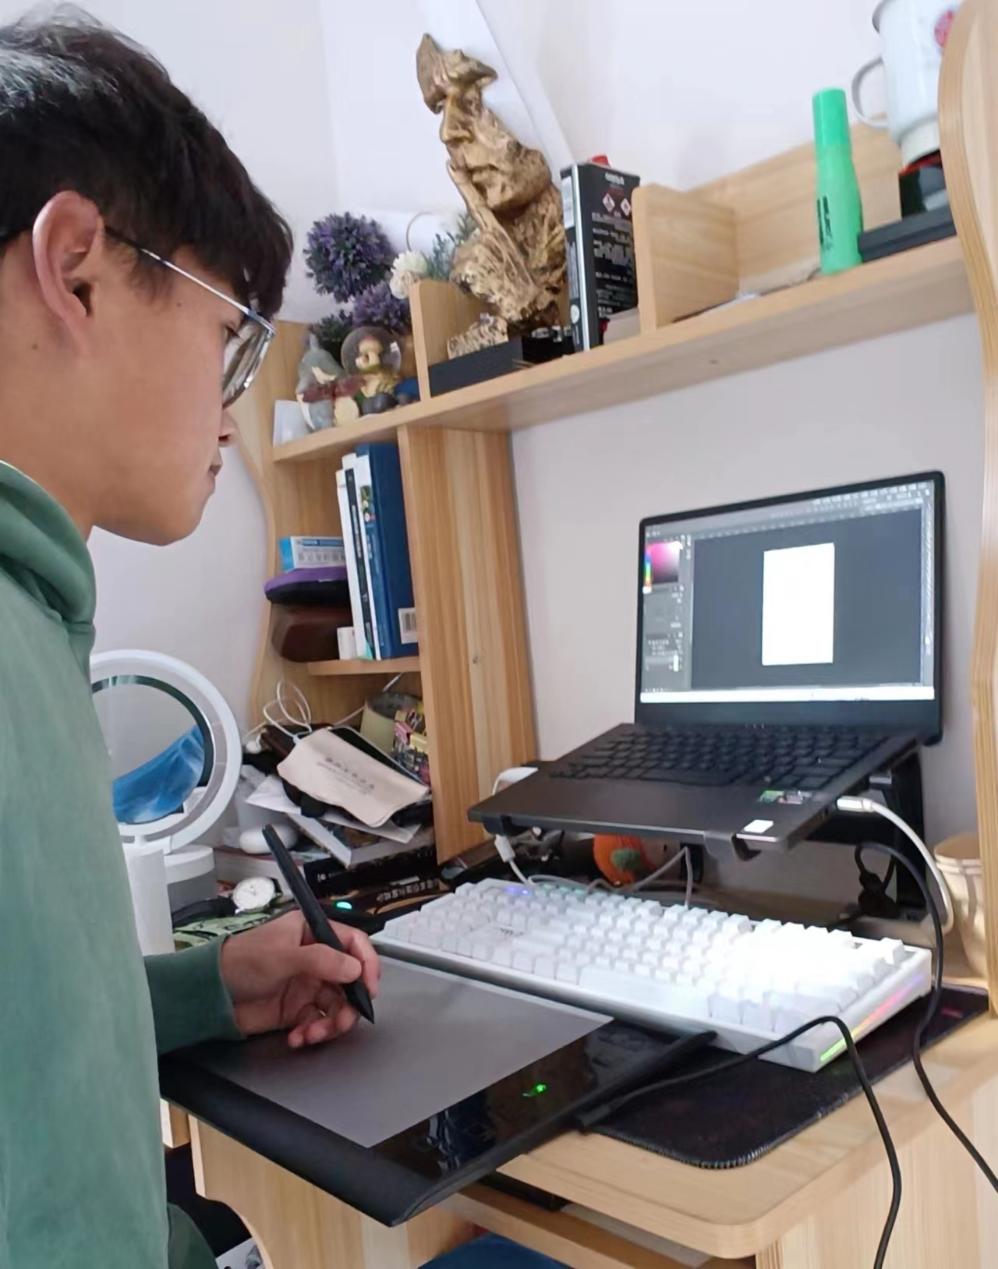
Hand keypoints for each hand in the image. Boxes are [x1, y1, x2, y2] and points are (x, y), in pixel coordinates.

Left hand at [219, 911, 380, 1048]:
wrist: (210, 996)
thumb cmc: (240, 962)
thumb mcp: (282, 957)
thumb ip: (321, 960)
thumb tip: (355, 969)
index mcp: (312, 932)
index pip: (353, 943)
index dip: (366, 963)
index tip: (369, 987)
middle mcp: (315, 957)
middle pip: (350, 980)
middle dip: (348, 1004)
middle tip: (341, 1021)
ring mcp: (307, 985)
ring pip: (337, 1005)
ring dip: (331, 1024)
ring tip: (313, 1034)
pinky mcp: (297, 1009)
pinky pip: (319, 1023)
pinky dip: (313, 1033)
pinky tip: (298, 1037)